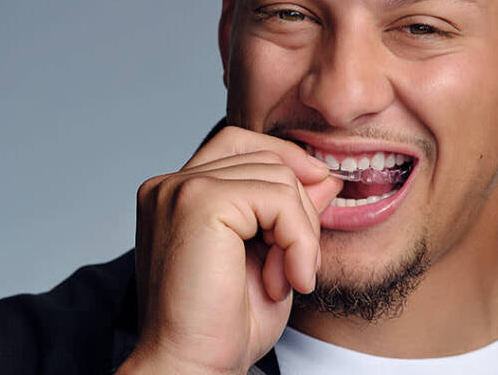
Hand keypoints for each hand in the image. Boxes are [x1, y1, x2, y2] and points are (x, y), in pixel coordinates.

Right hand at [118, 126, 342, 374]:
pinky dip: (299, 239)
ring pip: (279, 176)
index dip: (287, 169)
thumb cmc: (223, 326)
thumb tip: (326, 174)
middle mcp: (170, 184)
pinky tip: (288, 279)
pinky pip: (279, 197)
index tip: (312, 216)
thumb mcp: (270, 256)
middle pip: (266, 156)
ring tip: (286, 279)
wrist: (192, 368)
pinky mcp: (199, 202)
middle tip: (298, 264)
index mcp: (177, 194)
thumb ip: (290, 212)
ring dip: (300, 231)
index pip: (243, 145)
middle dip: (299, 208)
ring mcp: (181, 189)